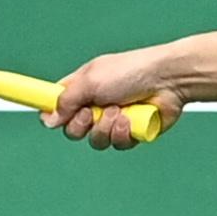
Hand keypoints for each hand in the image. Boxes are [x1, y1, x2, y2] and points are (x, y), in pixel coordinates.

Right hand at [50, 46, 184, 149]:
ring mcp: (113, 120)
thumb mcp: (91, 80)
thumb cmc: (131, 71)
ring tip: (119, 111)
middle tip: (91, 113)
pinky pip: (117, 144)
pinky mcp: (130, 132)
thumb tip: (48, 119)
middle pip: (73, 130)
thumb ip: (67, 99)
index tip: (50, 119)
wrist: (168, 80)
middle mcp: (96, 104)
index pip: (57, 104)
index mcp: (83, 87)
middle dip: (81, 125)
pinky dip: (122, 133)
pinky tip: (132, 119)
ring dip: (105, 128)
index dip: (51, 113)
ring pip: (95, 141)